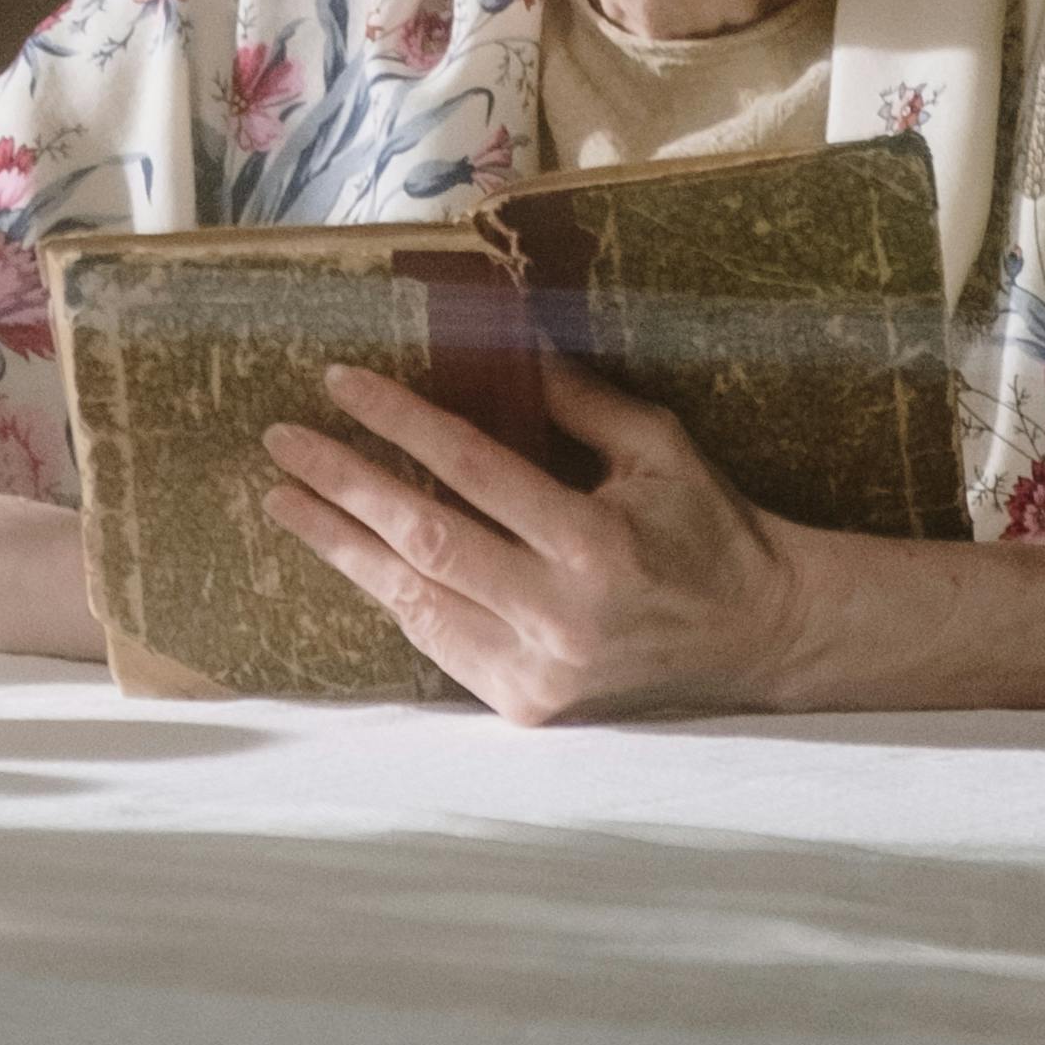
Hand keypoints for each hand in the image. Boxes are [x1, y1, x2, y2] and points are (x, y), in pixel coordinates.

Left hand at [258, 353, 810, 723]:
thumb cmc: (709, 530)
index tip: (341, 381)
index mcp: (594, 543)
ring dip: (343, 548)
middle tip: (282, 442)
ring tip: (285, 502)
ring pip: (416, 604)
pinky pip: (440, 647)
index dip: (400, 422)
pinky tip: (353, 557)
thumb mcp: (656, 447)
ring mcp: (542, 674)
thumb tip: (501, 334)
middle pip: (425, 540)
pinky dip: (394, 597)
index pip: (471, 469)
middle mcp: (561, 615)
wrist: (762, 641)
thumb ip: (576, 397)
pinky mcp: (531, 710)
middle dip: (344, 486)